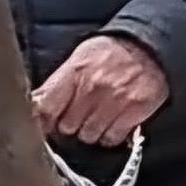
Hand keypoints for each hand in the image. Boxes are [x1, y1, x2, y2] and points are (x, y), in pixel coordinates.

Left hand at [32, 35, 169, 147]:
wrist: (151, 47)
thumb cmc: (110, 53)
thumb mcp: (79, 58)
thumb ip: (57, 83)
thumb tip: (35, 103)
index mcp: (75, 72)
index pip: (46, 107)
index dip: (42, 122)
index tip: (44, 126)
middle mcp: (92, 88)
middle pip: (66, 126)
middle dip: (69, 124)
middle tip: (78, 114)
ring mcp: (114, 102)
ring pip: (88, 136)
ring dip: (90, 131)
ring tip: (97, 116)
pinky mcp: (133, 113)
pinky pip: (111, 139)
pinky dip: (110, 135)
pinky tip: (112, 122)